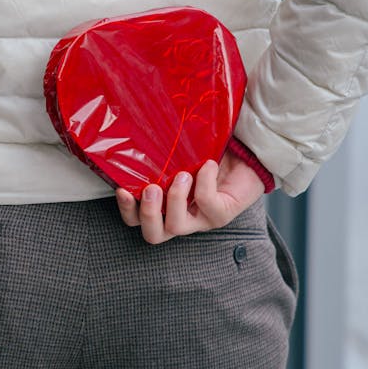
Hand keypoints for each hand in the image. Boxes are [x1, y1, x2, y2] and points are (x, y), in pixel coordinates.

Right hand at [115, 148, 265, 243]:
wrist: (246, 155)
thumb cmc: (207, 154)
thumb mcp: (179, 155)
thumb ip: (158, 154)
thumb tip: (136, 133)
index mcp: (164, 207)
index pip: (136, 220)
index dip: (126, 209)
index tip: (121, 188)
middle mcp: (180, 218)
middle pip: (153, 235)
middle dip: (148, 213)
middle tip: (151, 188)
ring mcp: (201, 220)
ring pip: (176, 226)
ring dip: (174, 200)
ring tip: (182, 174)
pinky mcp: (222, 215)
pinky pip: (206, 203)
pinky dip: (204, 182)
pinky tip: (208, 165)